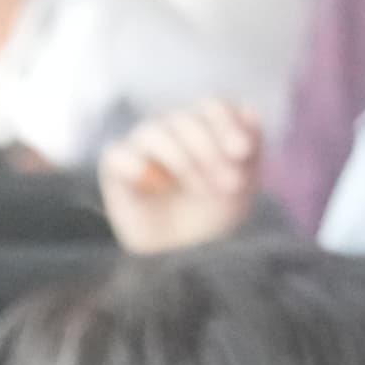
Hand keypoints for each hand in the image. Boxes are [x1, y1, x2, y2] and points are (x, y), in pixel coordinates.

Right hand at [100, 102, 264, 254]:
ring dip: (182, 159)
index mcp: (200, 127)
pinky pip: (117, 155)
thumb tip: (249, 111)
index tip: (243, 152)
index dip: (227, 124)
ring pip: (154, 132)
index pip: (210, 107)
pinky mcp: (115, 170)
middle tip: (229, 184)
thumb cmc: (211, 217)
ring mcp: (140, 148)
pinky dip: (137, 166)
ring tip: (200, 190)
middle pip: (185, 119)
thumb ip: (249, 147)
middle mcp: (168, 131)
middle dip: (211, 150)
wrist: (183, 258)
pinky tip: (160, 186)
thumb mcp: (242, 185)